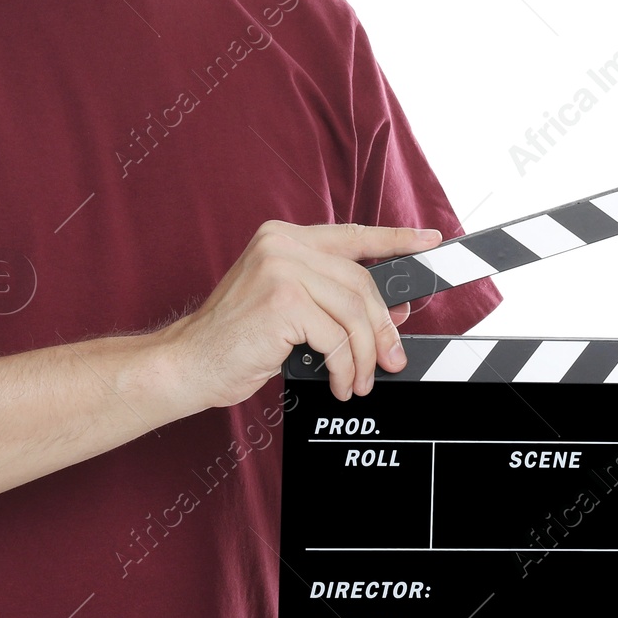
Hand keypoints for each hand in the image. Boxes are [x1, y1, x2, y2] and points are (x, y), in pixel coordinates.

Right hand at [156, 221, 438, 408]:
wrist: (188, 363)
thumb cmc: (236, 340)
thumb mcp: (290, 310)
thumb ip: (335, 300)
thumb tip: (394, 310)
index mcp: (284, 238)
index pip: (353, 234)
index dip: (396, 239)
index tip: (428, 241)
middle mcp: (282, 244)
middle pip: (361, 281)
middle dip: (382, 327)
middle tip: (390, 359)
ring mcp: (280, 268)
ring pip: (353, 312)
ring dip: (363, 355)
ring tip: (358, 380)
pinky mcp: (282, 300)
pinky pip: (337, 338)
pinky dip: (345, 368)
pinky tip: (338, 382)